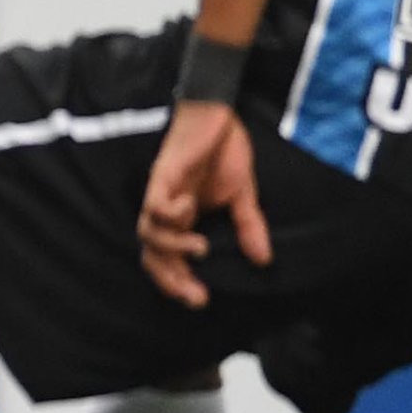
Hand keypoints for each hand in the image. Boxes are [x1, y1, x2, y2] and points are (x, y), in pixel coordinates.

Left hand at [136, 100, 268, 308]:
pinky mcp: (163, 174)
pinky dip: (170, 211)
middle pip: (152, 255)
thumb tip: (264, 259)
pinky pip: (155, 202)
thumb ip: (248, 225)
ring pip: (148, 233)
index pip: (168, 260)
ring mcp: (161, 193)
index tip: (202, 300)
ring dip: (172, 247)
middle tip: (196, 295)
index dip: (178, 282)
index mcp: (182, 220)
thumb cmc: (224, 151)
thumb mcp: (242, 194)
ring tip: (200, 248)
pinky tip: (190, 208)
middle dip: (171, 279)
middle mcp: (166, 211)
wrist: (217, 112)